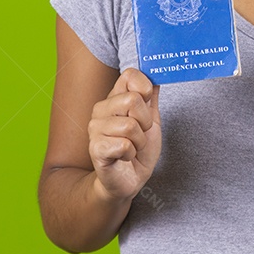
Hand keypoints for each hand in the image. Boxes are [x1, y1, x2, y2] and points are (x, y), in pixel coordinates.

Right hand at [87, 67, 160, 203]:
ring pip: (130, 126)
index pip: (129, 75)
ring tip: (132, 148)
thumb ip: (152, 97)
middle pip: (133, 100)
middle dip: (145, 122)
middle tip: (140, 134)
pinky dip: (131, 153)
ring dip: (139, 142)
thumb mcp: (151, 120)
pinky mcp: (96, 148)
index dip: (145, 89)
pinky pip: (124, 145)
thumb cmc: (138, 150)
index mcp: (114, 98)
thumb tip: (157, 72)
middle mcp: (101, 109)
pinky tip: (124, 157)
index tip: (147, 105)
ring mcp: (95, 128)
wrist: (128, 181)